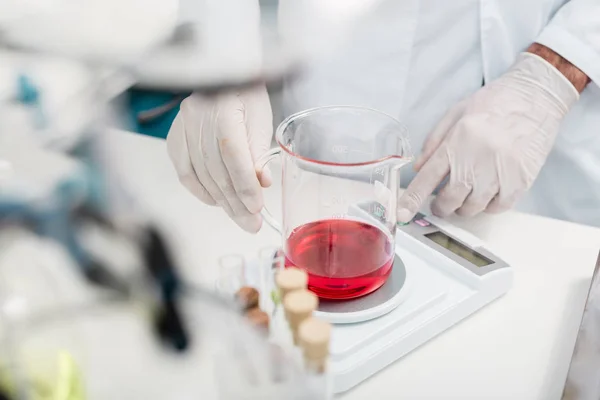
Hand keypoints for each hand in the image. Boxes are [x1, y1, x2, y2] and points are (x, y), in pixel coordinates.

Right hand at [167, 85, 272, 232]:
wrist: (222, 73)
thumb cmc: (245, 93)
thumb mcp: (260, 117)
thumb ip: (258, 151)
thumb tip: (261, 182)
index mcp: (223, 108)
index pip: (233, 155)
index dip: (244, 185)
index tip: (256, 208)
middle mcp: (197, 119)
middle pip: (216, 171)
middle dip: (235, 202)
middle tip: (250, 224)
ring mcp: (182, 128)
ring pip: (201, 175)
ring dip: (221, 201)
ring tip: (239, 218)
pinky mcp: (174, 137)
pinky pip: (185, 171)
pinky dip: (200, 190)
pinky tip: (216, 202)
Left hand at [397, 52, 579, 222]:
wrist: (536, 96)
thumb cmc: (495, 103)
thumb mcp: (455, 114)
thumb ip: (434, 142)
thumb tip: (418, 168)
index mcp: (457, 141)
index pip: (427, 178)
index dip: (412, 200)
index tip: (401, 214)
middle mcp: (477, 159)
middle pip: (450, 199)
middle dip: (441, 206)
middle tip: (441, 203)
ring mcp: (500, 171)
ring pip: (473, 206)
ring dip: (464, 207)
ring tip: (466, 194)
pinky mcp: (521, 179)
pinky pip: (499, 207)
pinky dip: (489, 206)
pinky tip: (488, 194)